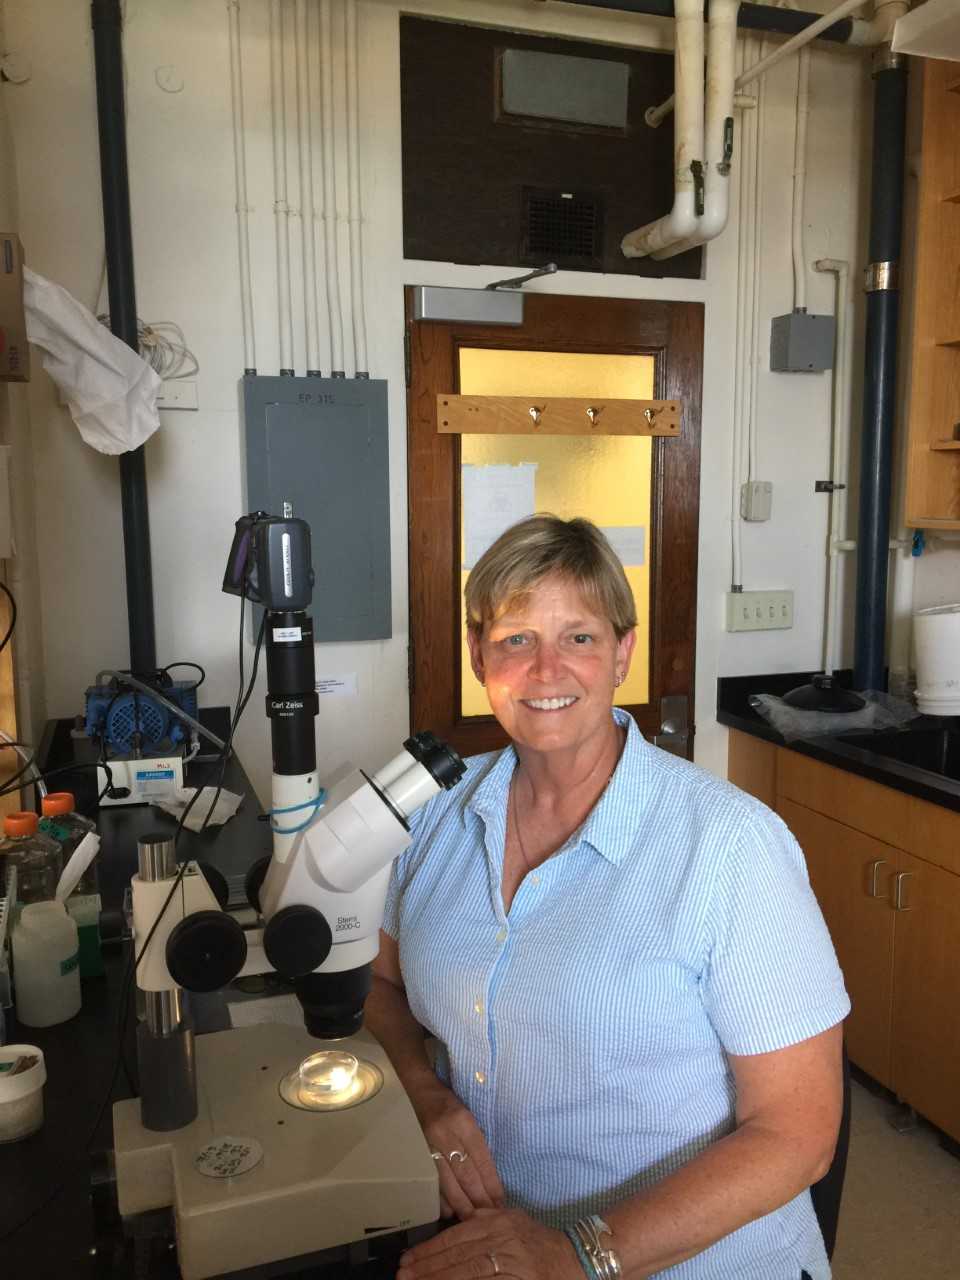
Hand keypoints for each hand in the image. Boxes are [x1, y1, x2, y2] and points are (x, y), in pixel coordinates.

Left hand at [396, 1208, 582, 1279]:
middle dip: (427, 1267)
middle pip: (457, 1255)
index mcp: (497, 1222)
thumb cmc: (539, 1242)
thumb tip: (458, 1218)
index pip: (456, 1236)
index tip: (409, 1259)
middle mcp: (502, 1238)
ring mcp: (511, 1261)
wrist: (574, 1259)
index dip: (430, 1249)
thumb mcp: (513, 1219)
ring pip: (468, 1272)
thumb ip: (485, 1217)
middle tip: (404, 1275)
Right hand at [409, 1079, 504, 1218]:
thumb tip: (488, 1177)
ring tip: (473, 1219)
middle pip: (466, 1174)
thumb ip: (477, 1143)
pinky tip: (451, 1211)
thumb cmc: (447, 1103)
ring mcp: (428, 1145)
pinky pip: (430, 1183)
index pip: (481, 1158)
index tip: (501, 1202)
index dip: (491, 1183)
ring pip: (448, 1182)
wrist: (417, 1091)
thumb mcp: (468, 1115)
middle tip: (491, 1217)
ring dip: (462, 1204)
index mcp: (463, 1122)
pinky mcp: (416, 1155)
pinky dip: (441, 1199)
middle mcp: (446, 1134)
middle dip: (480, 1199)